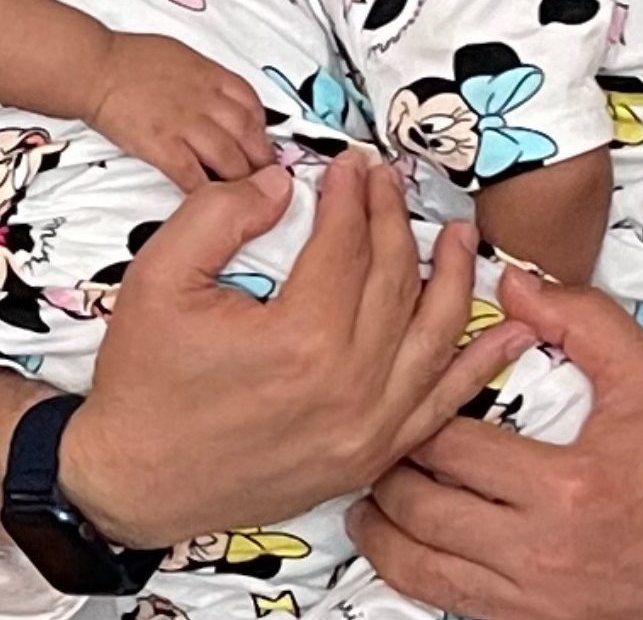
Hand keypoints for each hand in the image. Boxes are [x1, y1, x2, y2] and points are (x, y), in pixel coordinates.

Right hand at [60, 155, 530, 547]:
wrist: (133, 480)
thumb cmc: (144, 380)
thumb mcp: (159, 275)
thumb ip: (220, 212)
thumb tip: (283, 183)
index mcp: (300, 340)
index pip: (347, 244)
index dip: (350, 194)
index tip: (349, 164)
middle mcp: (348, 388)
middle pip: (395, 279)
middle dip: (394, 218)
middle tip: (387, 181)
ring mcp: (366, 429)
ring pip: (434, 336)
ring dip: (455, 277)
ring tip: (463, 233)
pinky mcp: (368, 456)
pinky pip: (439, 404)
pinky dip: (479, 366)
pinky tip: (509, 334)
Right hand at [91, 32, 274, 187]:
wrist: (97, 68)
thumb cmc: (133, 59)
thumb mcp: (184, 57)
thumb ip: (209, 79)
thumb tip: (224, 100)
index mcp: (212, 76)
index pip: (253, 105)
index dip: (263, 130)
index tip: (262, 145)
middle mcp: (205, 100)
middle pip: (248, 135)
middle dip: (261, 161)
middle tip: (264, 179)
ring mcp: (185, 124)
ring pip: (228, 158)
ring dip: (241, 181)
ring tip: (244, 197)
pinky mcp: (162, 146)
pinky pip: (193, 175)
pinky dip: (206, 191)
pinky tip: (211, 202)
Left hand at [349, 267, 642, 619]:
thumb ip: (576, 316)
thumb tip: (510, 281)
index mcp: (565, 489)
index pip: (453, 449)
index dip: (415, 417)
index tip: (398, 392)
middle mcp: (544, 556)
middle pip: (426, 514)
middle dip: (387, 473)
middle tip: (370, 438)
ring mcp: (540, 602)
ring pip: (428, 574)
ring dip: (387, 537)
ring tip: (366, 503)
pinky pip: (459, 608)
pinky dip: (421, 578)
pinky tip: (408, 551)